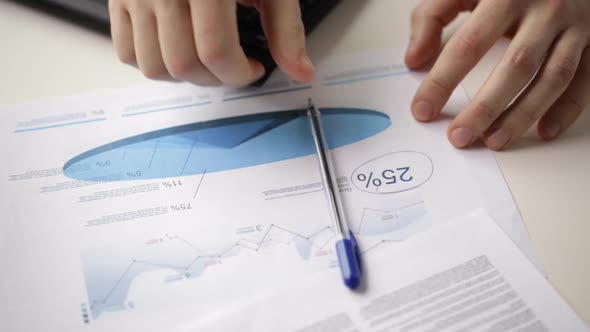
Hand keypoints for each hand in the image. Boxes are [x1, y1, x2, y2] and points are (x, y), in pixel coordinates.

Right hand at [108, 0, 314, 85]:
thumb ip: (286, 28)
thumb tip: (301, 73)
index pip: (215, 51)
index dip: (239, 74)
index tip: (254, 70)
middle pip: (183, 64)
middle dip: (215, 80)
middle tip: (232, 68)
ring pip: (152, 65)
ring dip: (184, 78)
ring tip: (205, 62)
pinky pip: (125, 51)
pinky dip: (151, 62)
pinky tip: (176, 50)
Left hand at [405, 0, 589, 149]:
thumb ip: (433, 16)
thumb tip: (414, 60)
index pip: (469, 45)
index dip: (443, 81)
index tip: (423, 109)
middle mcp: (545, 9)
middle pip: (515, 67)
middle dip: (485, 108)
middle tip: (459, 136)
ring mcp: (575, 25)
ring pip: (553, 78)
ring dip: (523, 115)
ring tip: (494, 141)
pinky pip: (585, 80)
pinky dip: (567, 109)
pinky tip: (544, 131)